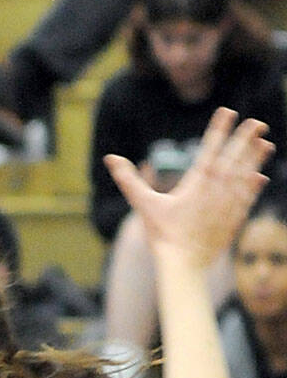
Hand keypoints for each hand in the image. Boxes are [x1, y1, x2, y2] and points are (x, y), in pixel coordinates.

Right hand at [104, 108, 270, 271]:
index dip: (219, 129)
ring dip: (256, 158)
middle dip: (246, 139)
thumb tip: (110, 158)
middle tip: (258, 123)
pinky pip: (247, 198)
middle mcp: (216, 191)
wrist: (184, 266)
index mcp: (196, 184)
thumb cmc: (163, 236)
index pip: (209, 149)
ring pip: (246, 176)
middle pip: (234, 159)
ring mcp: (228, 205)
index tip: (228, 111)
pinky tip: (261, 176)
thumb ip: (128, 180)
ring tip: (266, 143)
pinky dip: (255, 186)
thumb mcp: (143, 205)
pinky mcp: (233, 220)